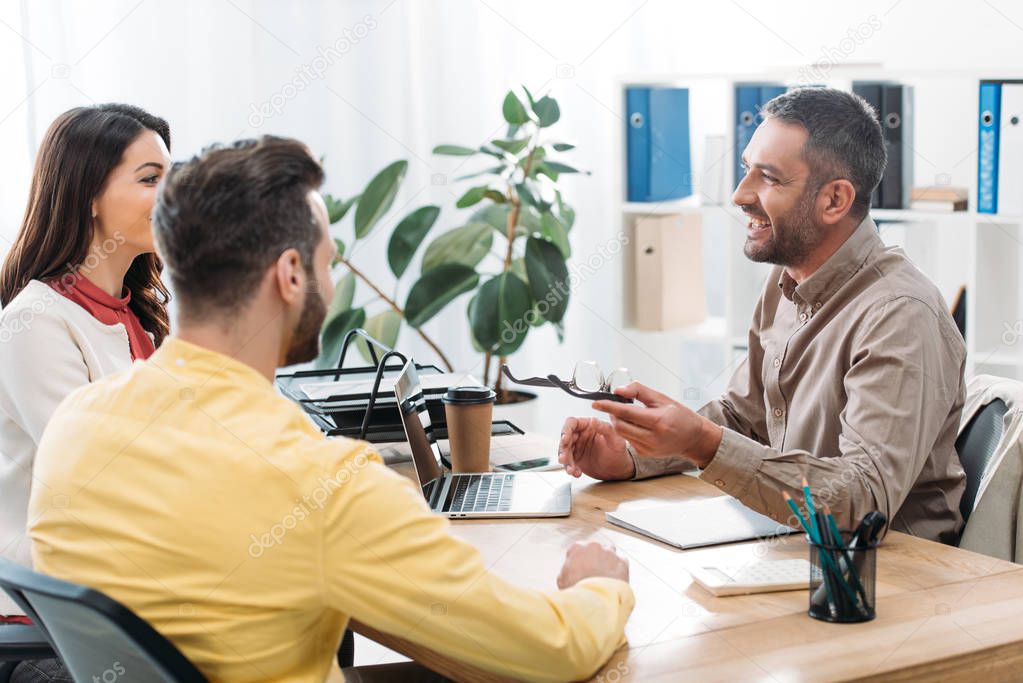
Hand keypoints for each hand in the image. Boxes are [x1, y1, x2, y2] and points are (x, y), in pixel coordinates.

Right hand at [557, 541, 629, 588]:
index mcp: (577, 548)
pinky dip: (620, 569)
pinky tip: (615, 579)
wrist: (595, 598)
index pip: (577, 549)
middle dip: (594, 558)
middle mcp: (594, 546)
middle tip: (592, 572)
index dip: (578, 560)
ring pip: (610, 552)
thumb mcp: (562, 581)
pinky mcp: (622, 562)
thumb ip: (566, 572)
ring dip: (608, 560)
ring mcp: (609, 553)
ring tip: (605, 575)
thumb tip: (567, 575)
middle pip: (595, 549)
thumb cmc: (578, 589)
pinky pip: (622, 562)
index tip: (579, 568)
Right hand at [558, 416, 634, 479]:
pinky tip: (576, 473)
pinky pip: (568, 462)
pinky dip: (570, 468)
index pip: (572, 423)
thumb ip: (605, 429)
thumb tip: (593, 420)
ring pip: (564, 451)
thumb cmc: (619, 452)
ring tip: (571, 469)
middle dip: (563, 449)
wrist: (619, 470)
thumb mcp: (615, 440)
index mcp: (589, 426)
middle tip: (564, 458)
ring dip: (565, 461)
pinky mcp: (576, 459)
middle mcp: (581, 435)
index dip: (566, 430)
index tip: (565, 439)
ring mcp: (577, 447)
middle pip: (565, 438)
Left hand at [592, 382, 722, 467]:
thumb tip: (618, 390)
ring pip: (622, 434)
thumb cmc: (680, 415)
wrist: (694, 438)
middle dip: (612, 415)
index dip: (609, 406)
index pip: (626, 413)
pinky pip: (628, 440)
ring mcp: (648, 449)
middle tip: (614, 406)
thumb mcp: (662, 398)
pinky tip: (637, 426)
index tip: (595, 403)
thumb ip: (639, 391)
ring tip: (626, 414)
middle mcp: (653, 438)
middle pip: (620, 426)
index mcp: (658, 421)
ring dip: (618, 423)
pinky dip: (627, 431)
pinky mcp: (645, 454)